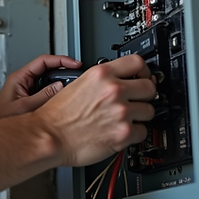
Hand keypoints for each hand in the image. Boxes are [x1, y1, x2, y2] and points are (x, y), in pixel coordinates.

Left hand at [0, 54, 82, 121]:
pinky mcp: (31, 100)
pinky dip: (56, 96)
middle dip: (63, 73)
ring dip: (60, 86)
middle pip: (48, 70)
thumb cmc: (0, 120)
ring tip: (73, 90)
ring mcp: (27, 91)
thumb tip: (62, 87)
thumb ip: (44, 96)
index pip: (43, 61)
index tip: (74, 64)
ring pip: (48, 83)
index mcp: (19, 78)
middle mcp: (23, 82)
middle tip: (77, 77)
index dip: (61, 60)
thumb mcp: (25, 107)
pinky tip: (64, 102)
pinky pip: (47, 94)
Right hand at [35, 54, 155, 166]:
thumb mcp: (77, 83)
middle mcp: (114, 90)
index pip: (137, 62)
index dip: (143, 71)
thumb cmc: (57, 115)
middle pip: (149, 86)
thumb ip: (102, 79)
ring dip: (139, 116)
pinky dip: (134, 134)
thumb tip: (120, 80)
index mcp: (101, 74)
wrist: (49, 136)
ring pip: (149, 110)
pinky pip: (142, 131)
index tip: (143, 76)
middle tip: (137, 100)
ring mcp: (121, 112)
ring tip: (125, 119)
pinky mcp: (124, 133)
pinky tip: (121, 132)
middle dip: (144, 95)